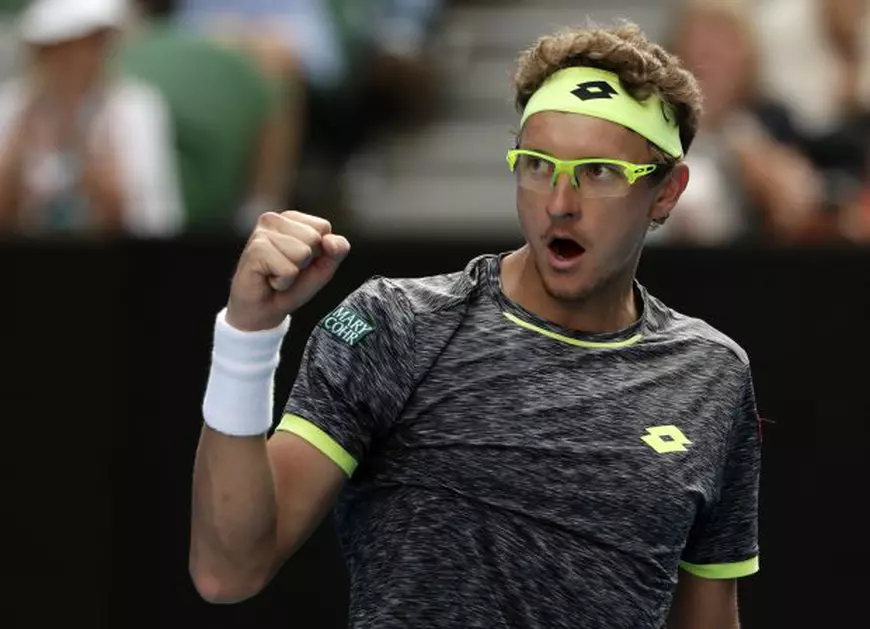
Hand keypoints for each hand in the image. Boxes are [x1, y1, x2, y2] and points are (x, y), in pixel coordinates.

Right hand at [226, 210, 350, 330]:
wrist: (261, 311)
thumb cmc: (290, 286)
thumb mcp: (323, 267)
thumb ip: (336, 251)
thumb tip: (329, 240)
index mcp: (290, 218)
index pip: (323, 227)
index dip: (319, 252)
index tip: (299, 262)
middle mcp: (273, 219)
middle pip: (314, 238)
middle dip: (305, 262)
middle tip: (285, 270)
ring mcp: (261, 233)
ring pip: (302, 253)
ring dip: (293, 274)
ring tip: (276, 275)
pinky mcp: (256, 250)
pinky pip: (288, 270)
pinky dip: (283, 282)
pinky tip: (268, 280)